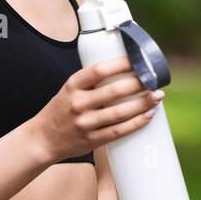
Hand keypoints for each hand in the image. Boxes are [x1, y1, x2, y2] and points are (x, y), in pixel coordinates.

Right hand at [31, 55, 162, 161]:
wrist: (43, 139)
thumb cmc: (60, 111)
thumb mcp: (69, 90)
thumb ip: (91, 82)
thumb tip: (125, 71)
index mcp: (72, 86)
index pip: (99, 70)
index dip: (122, 63)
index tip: (138, 59)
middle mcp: (78, 103)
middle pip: (115, 91)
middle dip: (140, 84)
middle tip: (154, 79)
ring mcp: (85, 123)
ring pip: (120, 112)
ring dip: (143, 103)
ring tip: (157, 96)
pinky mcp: (92, 140)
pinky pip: (119, 131)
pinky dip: (137, 122)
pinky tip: (148, 115)